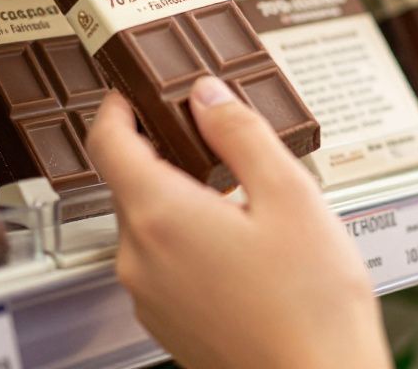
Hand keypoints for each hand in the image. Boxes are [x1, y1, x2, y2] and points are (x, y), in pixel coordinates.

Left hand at [86, 78, 390, 368]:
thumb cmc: (311, 305)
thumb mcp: (290, 195)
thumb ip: (241, 133)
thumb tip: (207, 95)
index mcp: (160, 216)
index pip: (106, 143)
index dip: (116, 108)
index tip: (133, 93)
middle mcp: (139, 258)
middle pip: (130, 184)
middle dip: (166, 156)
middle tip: (215, 141)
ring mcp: (148, 296)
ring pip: (148, 226)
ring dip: (182, 202)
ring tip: (243, 203)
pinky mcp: (166, 323)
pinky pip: (162, 264)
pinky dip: (188, 243)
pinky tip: (240, 251)